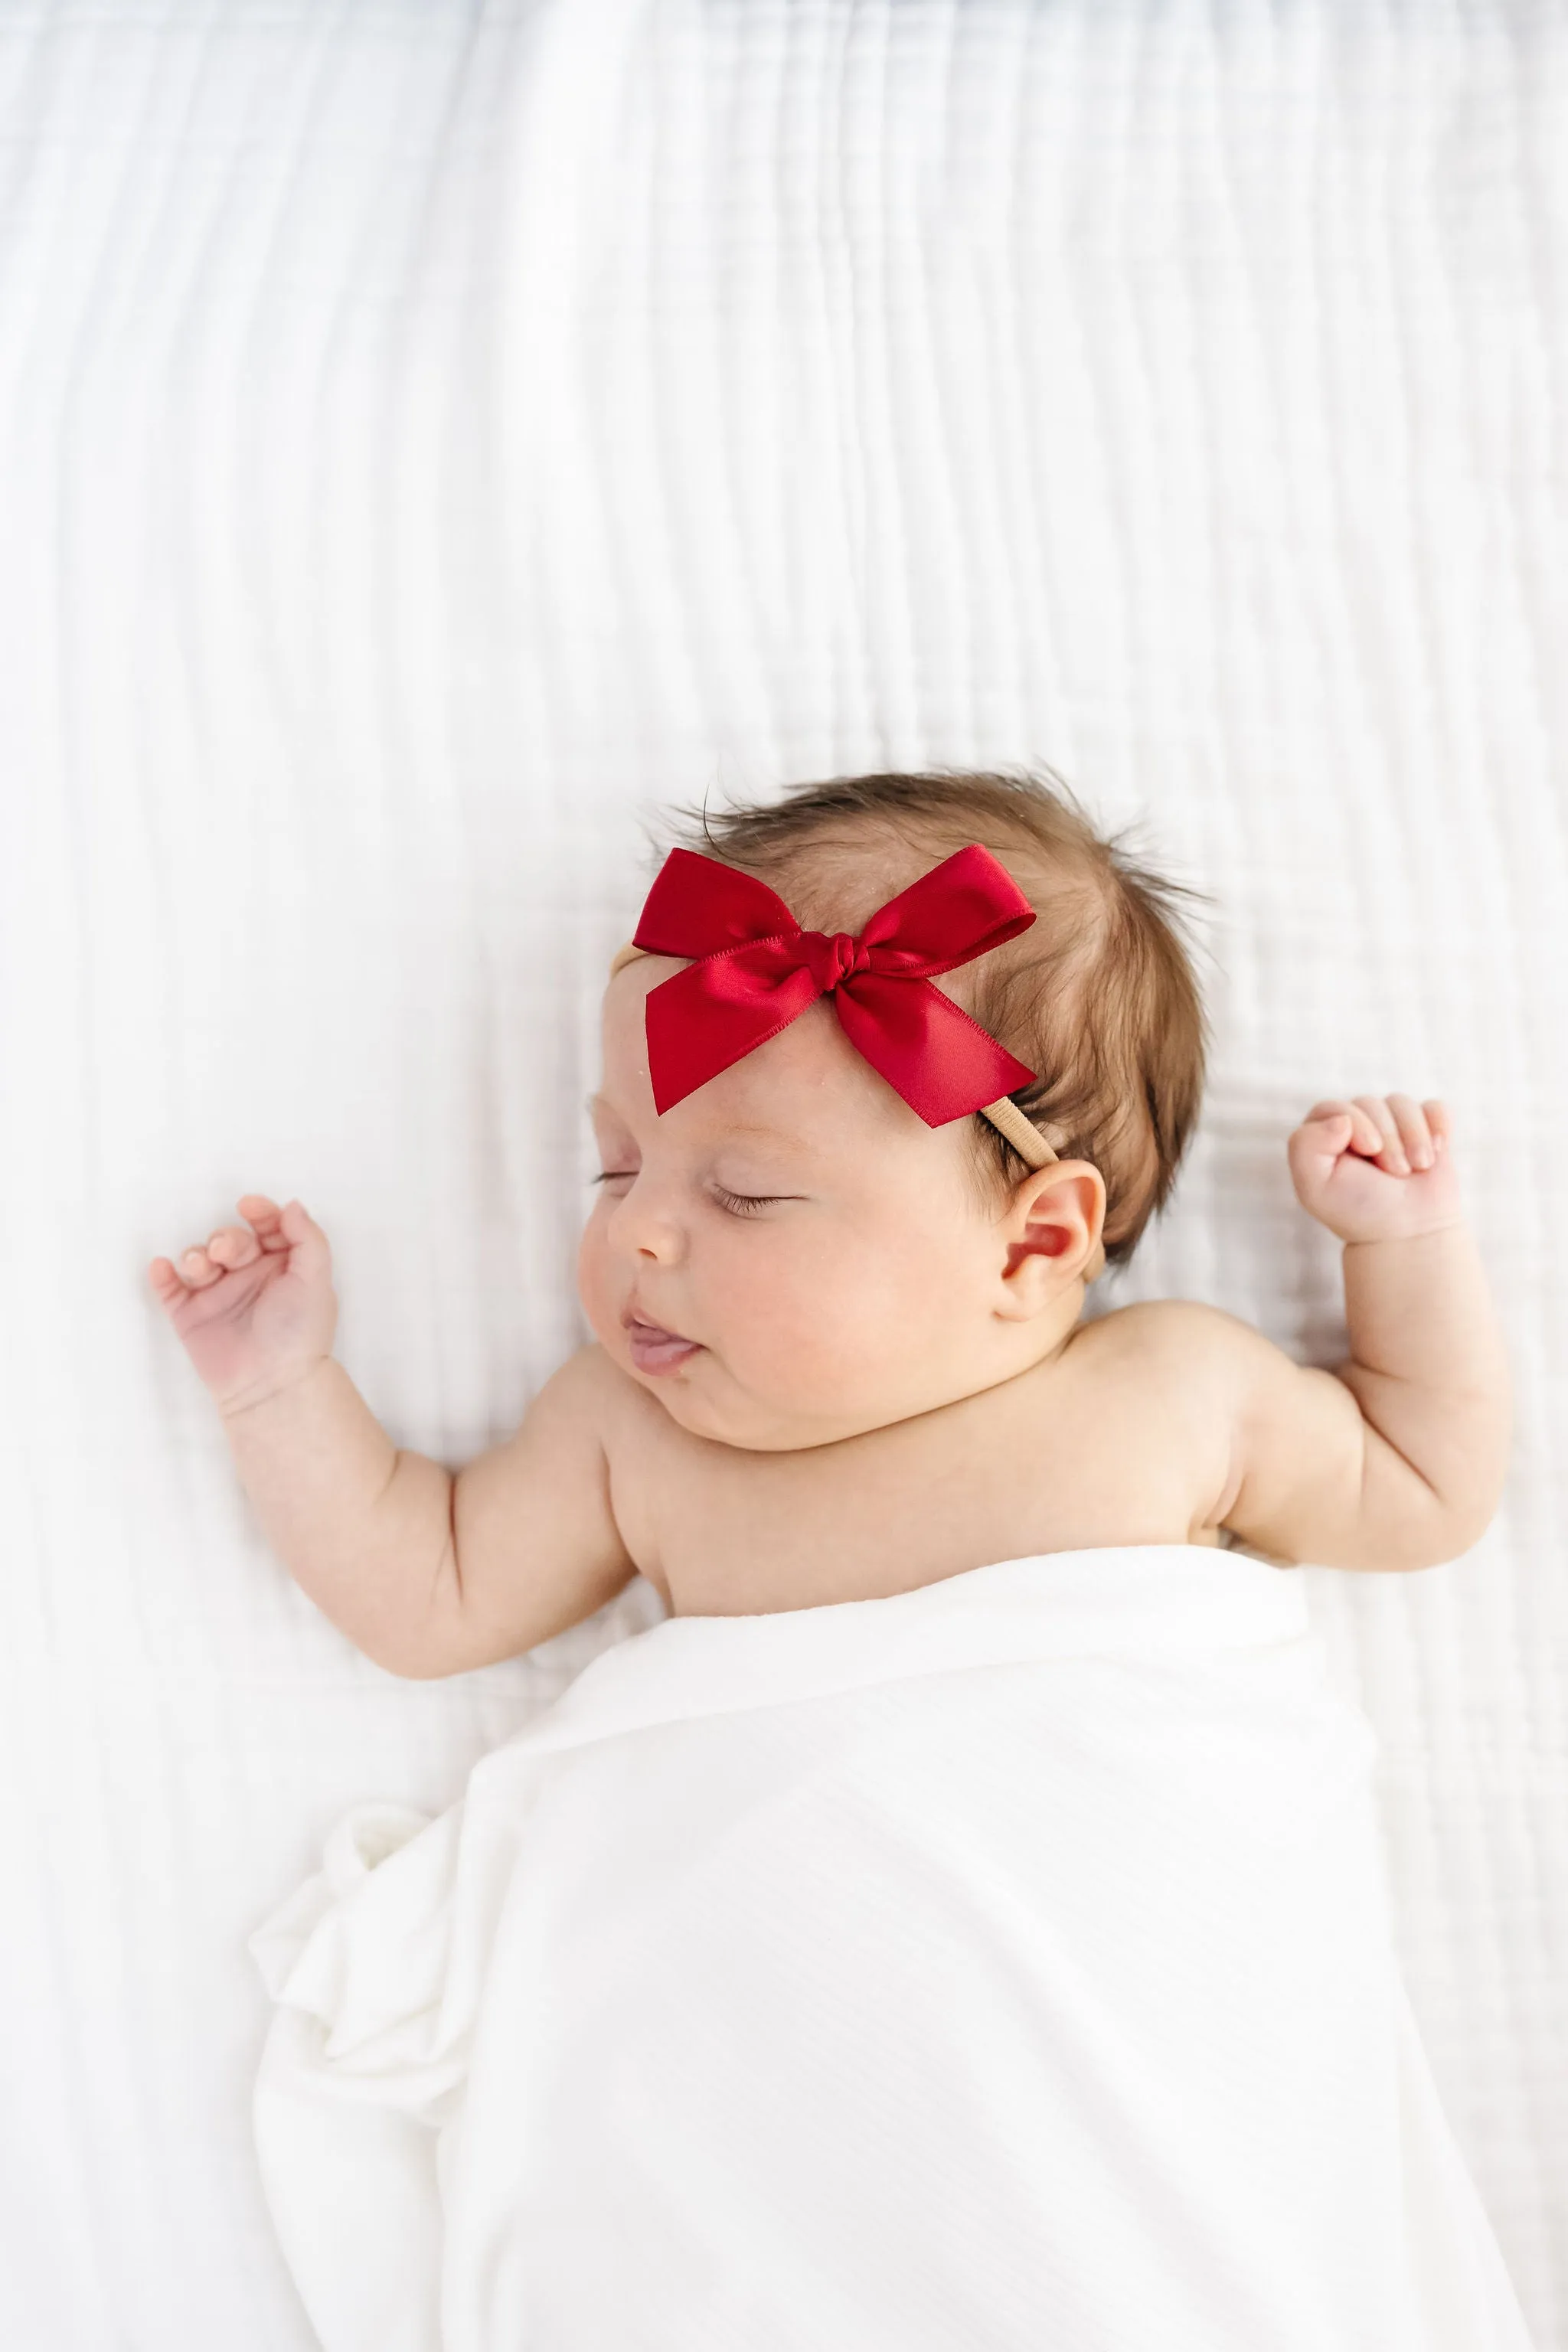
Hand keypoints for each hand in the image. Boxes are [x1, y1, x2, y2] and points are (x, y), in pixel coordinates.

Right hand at [148, 1196, 338, 1415]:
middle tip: (227, 1253)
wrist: (270, 1384)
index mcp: (282, 1266)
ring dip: (195, 1253)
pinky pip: (170, 1288)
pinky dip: (162, 1274)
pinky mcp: (190, 1315)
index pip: (267, 1227)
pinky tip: (163, 1267)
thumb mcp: (315, 1279)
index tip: (250, 1207)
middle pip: (230, 1239)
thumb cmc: (298, 1333)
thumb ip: (307, 1238)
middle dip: (226, 1238)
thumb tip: (294, 1205)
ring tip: (202, 1266)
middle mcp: (249, 1277)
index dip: (260, 1212)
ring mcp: (218, 1295)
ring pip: (199, 1258)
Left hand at [1288, 1095, 1462, 1245]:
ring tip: (1417, 1167)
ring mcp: (1391, 1125)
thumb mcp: (1315, 1187)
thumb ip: (1306, 1146)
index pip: (1333, 1108)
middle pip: (1371, 1104)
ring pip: (1402, 1104)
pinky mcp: (1424, 1129)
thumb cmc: (1358, 1210)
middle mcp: (1356, 1125)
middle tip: (1396, 1172)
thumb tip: (1341, 1118)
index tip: (1370, 1151)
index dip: (1357, 1124)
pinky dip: (1439, 1124)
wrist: (1408, 1233)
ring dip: (1414, 1136)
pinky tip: (1437, 1149)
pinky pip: (1434, 1107)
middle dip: (1389, 1139)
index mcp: (1322, 1136)